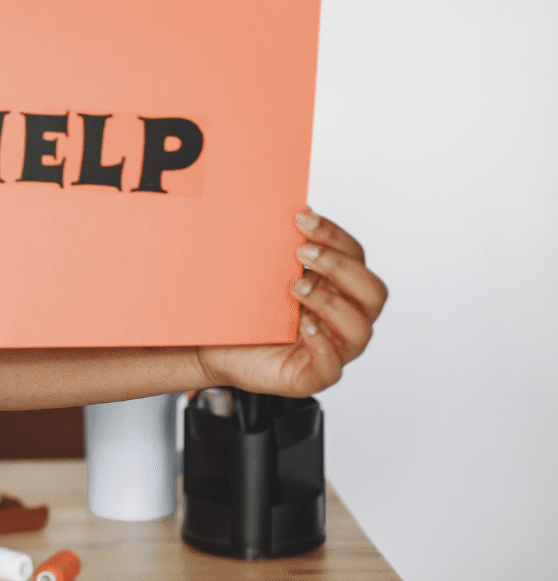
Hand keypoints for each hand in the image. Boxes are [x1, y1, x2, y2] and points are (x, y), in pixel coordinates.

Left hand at [197, 209, 387, 397]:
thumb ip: (278, 245)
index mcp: (334, 287)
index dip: (334, 235)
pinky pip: (332, 367)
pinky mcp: (312, 376)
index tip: (301, 217)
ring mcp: (331, 349)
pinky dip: (323, 345)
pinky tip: (303, 326)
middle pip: (372, 292)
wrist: (209, 345)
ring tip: (295, 288)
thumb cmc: (240, 308)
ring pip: (359, 329)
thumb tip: (288, 205)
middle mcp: (340, 318)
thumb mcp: (260, 272)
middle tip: (300, 251)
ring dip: (330, 302)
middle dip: (340, 267)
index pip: (355, 257)